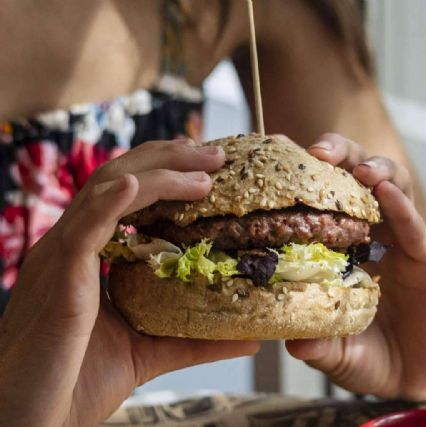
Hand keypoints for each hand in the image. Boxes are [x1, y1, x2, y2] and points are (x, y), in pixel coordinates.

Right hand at [0, 140, 259, 426]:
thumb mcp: (151, 351)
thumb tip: (252, 336)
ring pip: (107, 192)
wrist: (30, 419)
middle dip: (169, 158)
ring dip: (157, 174)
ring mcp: (62, 258)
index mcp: (86, 253)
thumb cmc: (77, 383)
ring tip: (203, 170)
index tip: (209, 165)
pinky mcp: (58, 281)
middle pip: (119, 178)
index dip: (165, 171)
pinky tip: (135, 187)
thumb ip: (198, 339)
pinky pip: (82, 230)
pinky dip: (109, 204)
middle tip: (217, 155)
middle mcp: (72, 245)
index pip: (126, 192)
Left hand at [286, 133, 425, 399]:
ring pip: (394, 188)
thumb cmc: (369, 354)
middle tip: (318, 152)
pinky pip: (415, 229)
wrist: (417, 375)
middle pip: (357, 178)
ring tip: (361, 171)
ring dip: (376, 170)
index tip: (279, 160)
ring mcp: (402, 243)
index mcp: (341, 246)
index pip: (323, 198)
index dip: (304, 176)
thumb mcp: (338, 352)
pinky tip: (388, 195)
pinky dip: (402, 209)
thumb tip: (294, 344)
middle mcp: (371, 235)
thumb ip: (320, 345)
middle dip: (341, 155)